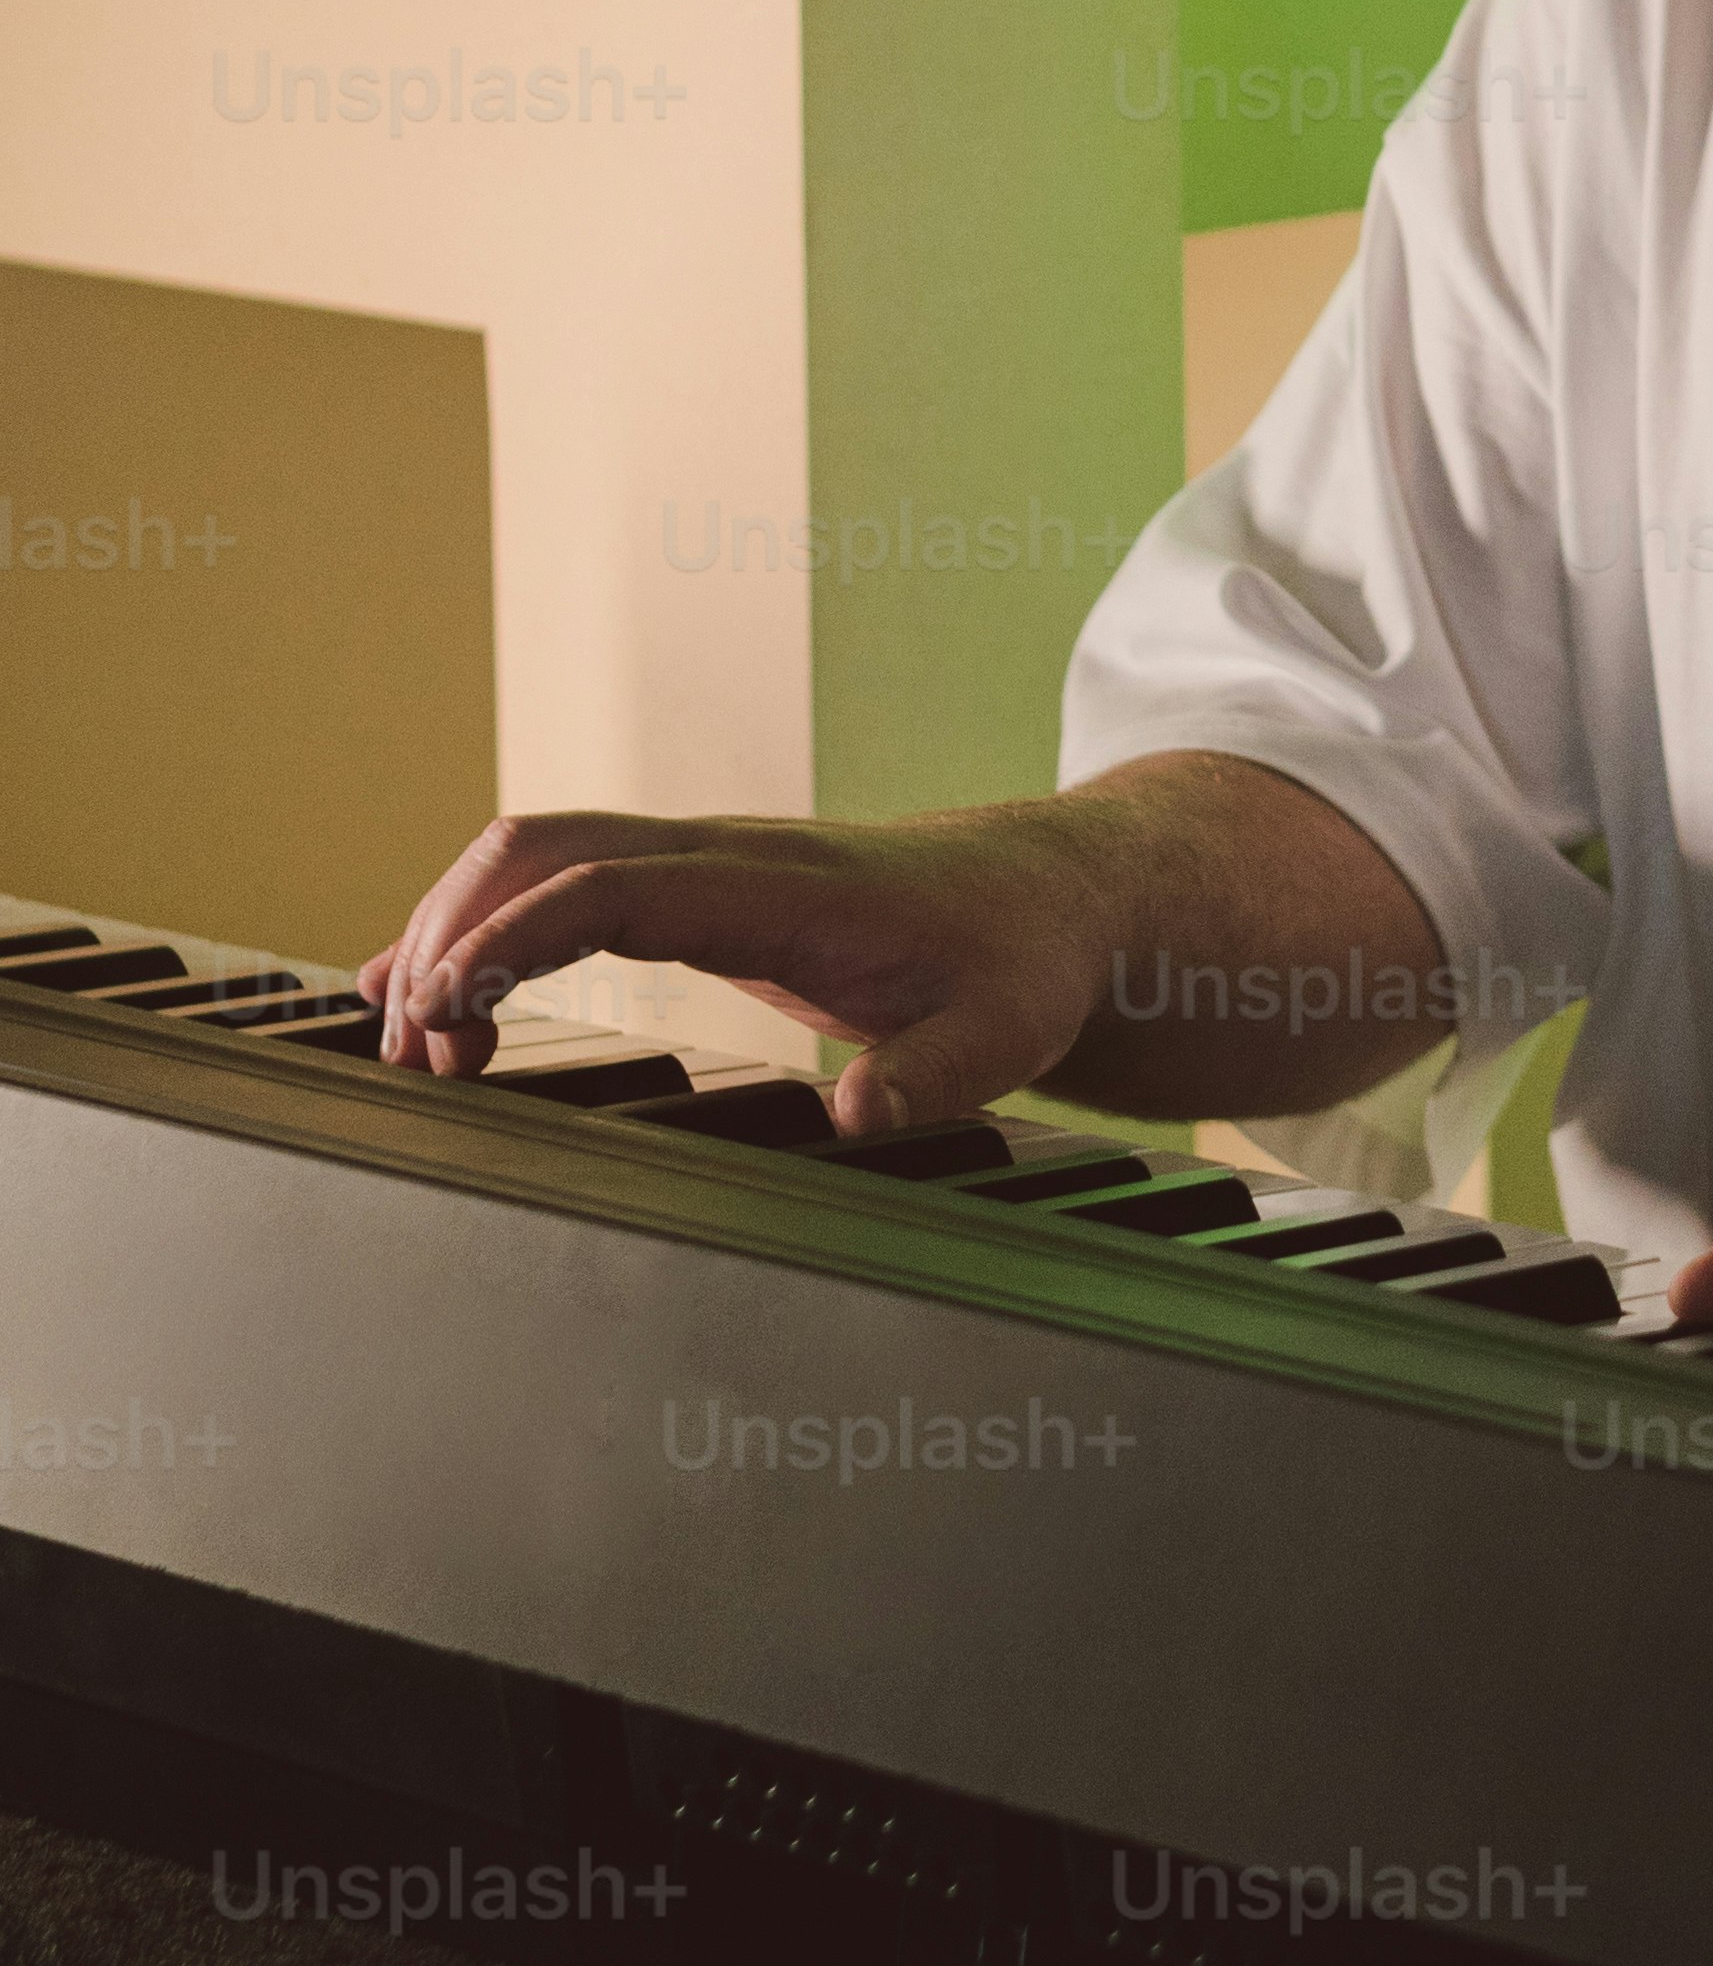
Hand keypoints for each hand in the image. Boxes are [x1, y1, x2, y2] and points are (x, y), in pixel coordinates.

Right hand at [363, 802, 1116, 1137]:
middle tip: (412, 1060)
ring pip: (539, 859)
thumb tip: (863, 1115)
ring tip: (408, 1048)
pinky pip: (565, 886)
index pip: (608, 886)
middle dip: (450, 935)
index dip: (511, 941)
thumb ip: (938, 1070)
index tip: (440, 1012)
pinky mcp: (695, 892)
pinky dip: (488, 929)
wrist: (1050, 895)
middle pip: (540, 851)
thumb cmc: (1021, 960)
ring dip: (455, 931)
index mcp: (777, 885)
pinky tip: (434, 996)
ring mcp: (702, 864)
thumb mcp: (1006, 1028)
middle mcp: (722, 854)